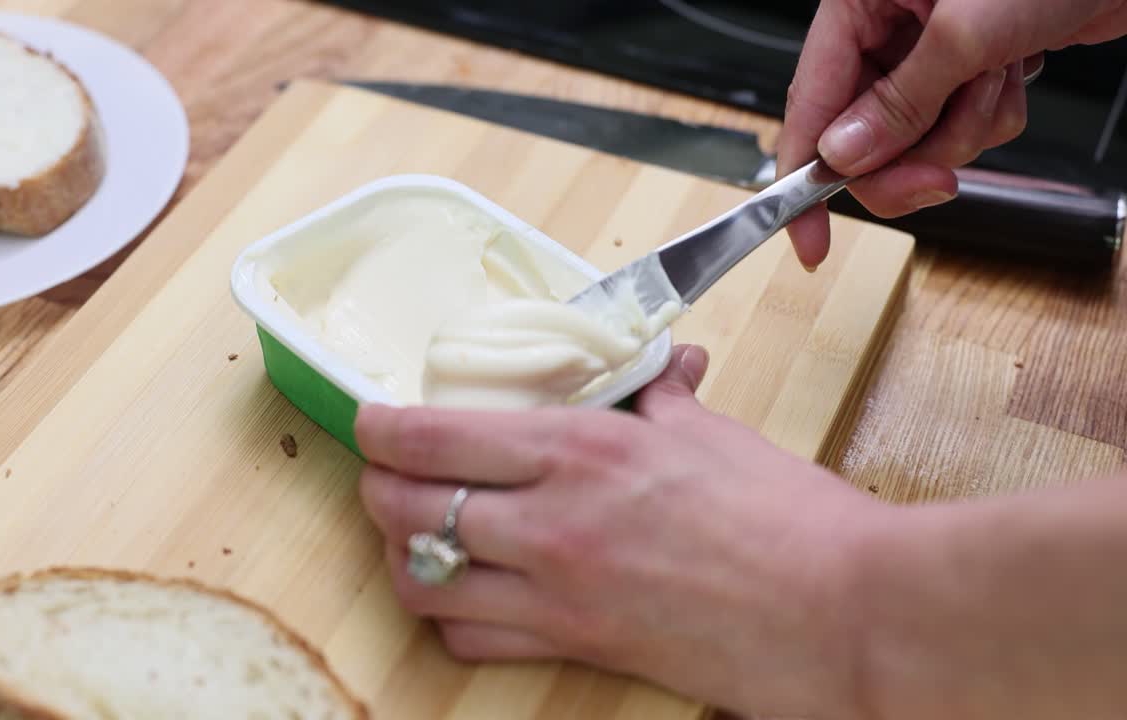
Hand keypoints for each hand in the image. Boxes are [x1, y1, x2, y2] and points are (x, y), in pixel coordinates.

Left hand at [354, 346, 891, 717]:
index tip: (370, 420)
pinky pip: (471, 641)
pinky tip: (465, 593)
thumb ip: (655, 394)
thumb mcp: (708, 433)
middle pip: (404, 508)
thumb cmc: (785, 515)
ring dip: (402, 555)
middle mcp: (549, 522)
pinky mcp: (576, 648)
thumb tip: (653, 366)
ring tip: (414, 535)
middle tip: (385, 474)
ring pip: (422, 582)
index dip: (378, 427)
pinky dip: (449, 616)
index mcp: (579, 449)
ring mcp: (556, 594)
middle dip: (377, 488)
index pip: (432, 436)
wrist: (841, 611)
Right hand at [778, 0, 1126, 269]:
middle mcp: (886, 28)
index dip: (803, 176)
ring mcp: (928, 51)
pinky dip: (992, 116)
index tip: (809, 235)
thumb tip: (844, 156)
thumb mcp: (962, 35)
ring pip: (917, 139)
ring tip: (994, 79)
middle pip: (863, 135)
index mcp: (858, 5)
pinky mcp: (969, 68)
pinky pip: (961, 128)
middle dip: (910, 156)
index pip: (809, 102)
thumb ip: (898, 102)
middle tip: (936, 176)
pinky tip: (1011, 74)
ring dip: (963, 129)